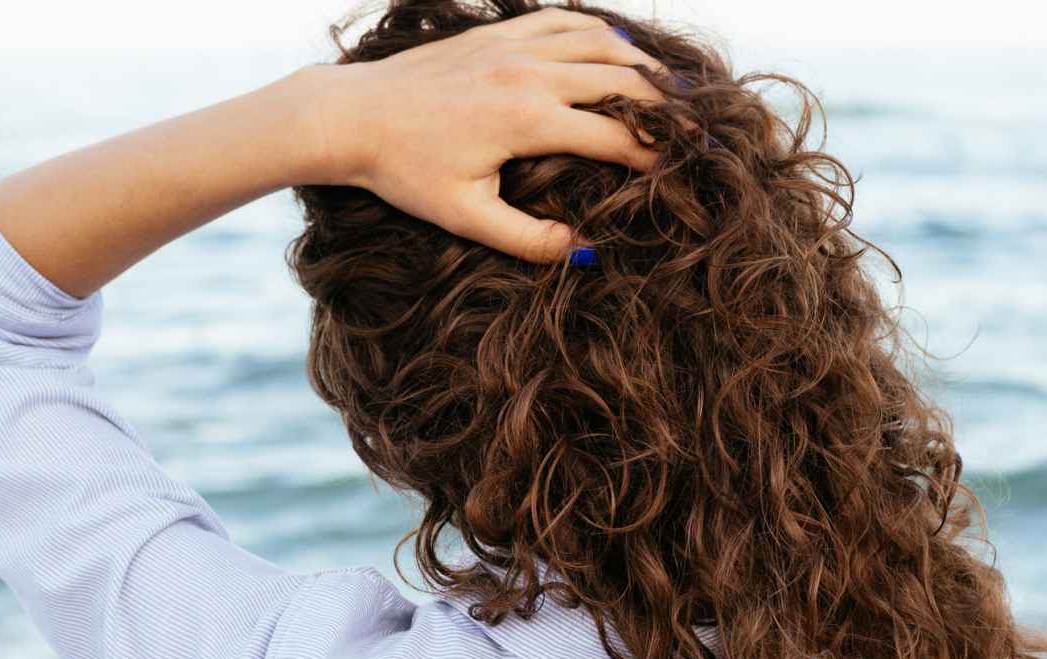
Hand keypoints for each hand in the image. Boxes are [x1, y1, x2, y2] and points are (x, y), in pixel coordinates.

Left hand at [293, 8, 672, 262]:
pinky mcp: (497, 32)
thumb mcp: (467, 217)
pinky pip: (564, 19)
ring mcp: (513, 45)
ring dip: (640, 62)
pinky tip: (616, 47)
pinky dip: (598, 31)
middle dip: (663, 106)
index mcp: (526, 120)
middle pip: (621, 80)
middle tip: (694, 127)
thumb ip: (528, 237)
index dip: (653, 154)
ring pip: (599, 40)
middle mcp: (528, 73)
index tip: (678, 171)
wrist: (352, 116)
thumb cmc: (405, 171)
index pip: (613, 134)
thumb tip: (583, 248)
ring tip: (668, 87)